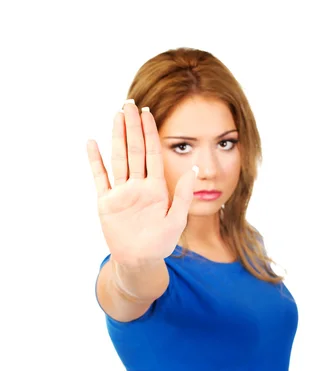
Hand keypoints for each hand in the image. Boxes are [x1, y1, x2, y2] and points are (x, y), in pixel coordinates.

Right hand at [86, 102, 196, 266]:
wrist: (140, 261)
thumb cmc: (160, 243)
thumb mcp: (177, 219)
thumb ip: (183, 193)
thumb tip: (195, 166)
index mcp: (156, 188)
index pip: (152, 154)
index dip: (150, 133)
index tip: (149, 112)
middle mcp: (138, 186)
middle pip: (134, 150)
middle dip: (133, 127)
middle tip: (130, 103)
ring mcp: (121, 192)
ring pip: (118, 158)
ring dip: (116, 137)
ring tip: (116, 115)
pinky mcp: (107, 202)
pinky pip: (100, 177)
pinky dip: (95, 161)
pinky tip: (92, 143)